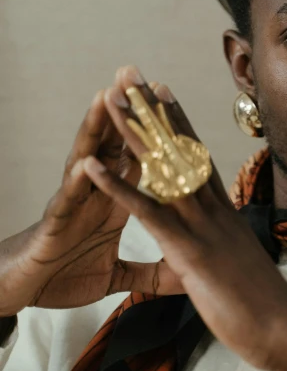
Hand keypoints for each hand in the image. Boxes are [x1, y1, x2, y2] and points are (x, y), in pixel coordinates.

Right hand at [0, 68, 184, 315]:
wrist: (23, 294)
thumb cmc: (66, 276)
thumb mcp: (117, 276)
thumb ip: (149, 272)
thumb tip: (178, 275)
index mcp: (114, 202)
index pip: (136, 159)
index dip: (152, 133)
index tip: (168, 101)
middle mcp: (95, 194)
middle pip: (112, 145)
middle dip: (124, 112)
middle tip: (134, 75)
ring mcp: (75, 204)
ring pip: (88, 159)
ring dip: (97, 130)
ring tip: (106, 97)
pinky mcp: (56, 224)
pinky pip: (69, 199)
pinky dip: (78, 181)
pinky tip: (85, 162)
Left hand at [82, 67, 286, 370]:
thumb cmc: (266, 307)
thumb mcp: (241, 269)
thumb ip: (226, 248)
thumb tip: (221, 244)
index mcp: (224, 214)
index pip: (197, 159)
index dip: (178, 124)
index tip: (163, 95)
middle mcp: (214, 210)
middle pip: (178, 151)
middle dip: (153, 113)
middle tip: (131, 78)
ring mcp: (203, 228)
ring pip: (163, 169)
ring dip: (133, 133)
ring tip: (112, 99)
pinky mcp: (191, 252)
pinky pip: (148, 212)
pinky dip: (118, 187)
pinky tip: (94, 167)